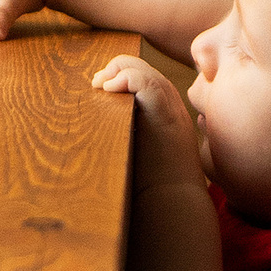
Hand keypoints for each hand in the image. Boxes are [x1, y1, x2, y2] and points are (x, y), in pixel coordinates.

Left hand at [94, 53, 211, 186]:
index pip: (147, 77)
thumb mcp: (146, 151)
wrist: (174, 201)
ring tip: (100, 86)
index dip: (122, 74)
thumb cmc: (157, 184)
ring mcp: (171, 108)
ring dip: (116, 72)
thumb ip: (135, 132)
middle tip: (96, 84)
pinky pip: (145, 82)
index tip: (103, 87)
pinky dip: (125, 79)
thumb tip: (111, 124)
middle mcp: (173, 104)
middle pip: (143, 68)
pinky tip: (108, 90)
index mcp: (170, 111)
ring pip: (143, 70)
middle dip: (115, 69)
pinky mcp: (164, 115)